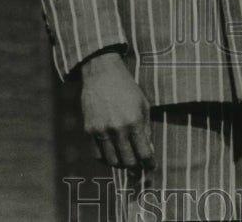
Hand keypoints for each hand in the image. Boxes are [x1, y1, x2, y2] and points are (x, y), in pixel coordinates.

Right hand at [80, 52, 154, 170]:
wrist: (102, 74)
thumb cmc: (127, 88)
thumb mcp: (144, 104)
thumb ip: (147, 128)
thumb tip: (149, 151)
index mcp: (134, 121)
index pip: (144, 153)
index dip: (149, 164)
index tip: (152, 167)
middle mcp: (117, 129)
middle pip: (128, 161)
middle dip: (136, 167)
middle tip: (139, 166)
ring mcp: (101, 131)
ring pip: (112, 161)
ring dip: (121, 164)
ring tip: (126, 160)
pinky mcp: (89, 130)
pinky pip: (97, 155)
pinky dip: (105, 160)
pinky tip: (112, 155)